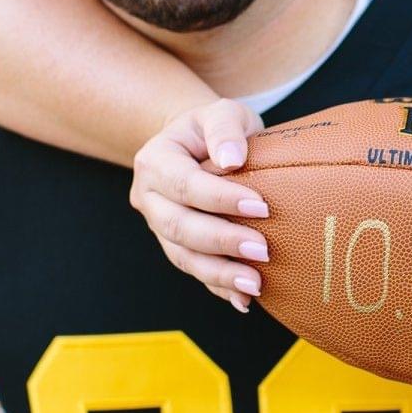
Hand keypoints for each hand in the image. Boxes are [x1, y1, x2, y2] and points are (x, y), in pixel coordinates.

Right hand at [130, 99, 268, 310]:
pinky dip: (218, 287)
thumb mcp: (223, 112)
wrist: (201, 146)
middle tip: (263, 250)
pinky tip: (244, 300)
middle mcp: (148, 197)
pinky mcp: (177, 247)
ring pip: (182, 256)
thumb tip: (232, 159)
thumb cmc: (216, 128)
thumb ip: (226, 127)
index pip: (184, 184)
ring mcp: (159, 226)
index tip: (261, 206)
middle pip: (178, 226)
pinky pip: (194, 272)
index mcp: (155, 160)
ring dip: (219, 273)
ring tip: (255, 283)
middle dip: (221, 241)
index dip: (220, 198)